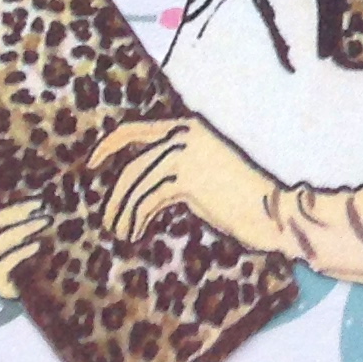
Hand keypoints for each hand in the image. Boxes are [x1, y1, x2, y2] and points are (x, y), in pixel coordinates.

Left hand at [90, 115, 286, 255]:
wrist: (271, 207)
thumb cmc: (239, 195)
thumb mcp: (203, 171)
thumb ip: (173, 167)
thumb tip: (135, 184)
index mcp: (189, 127)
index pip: (135, 128)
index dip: (109, 145)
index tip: (91, 163)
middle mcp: (185, 135)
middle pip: (131, 166)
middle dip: (115, 197)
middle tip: (108, 221)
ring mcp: (186, 154)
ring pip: (135, 185)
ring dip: (122, 213)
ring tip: (122, 233)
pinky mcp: (187, 178)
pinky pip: (146, 201)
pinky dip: (135, 220)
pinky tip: (136, 234)